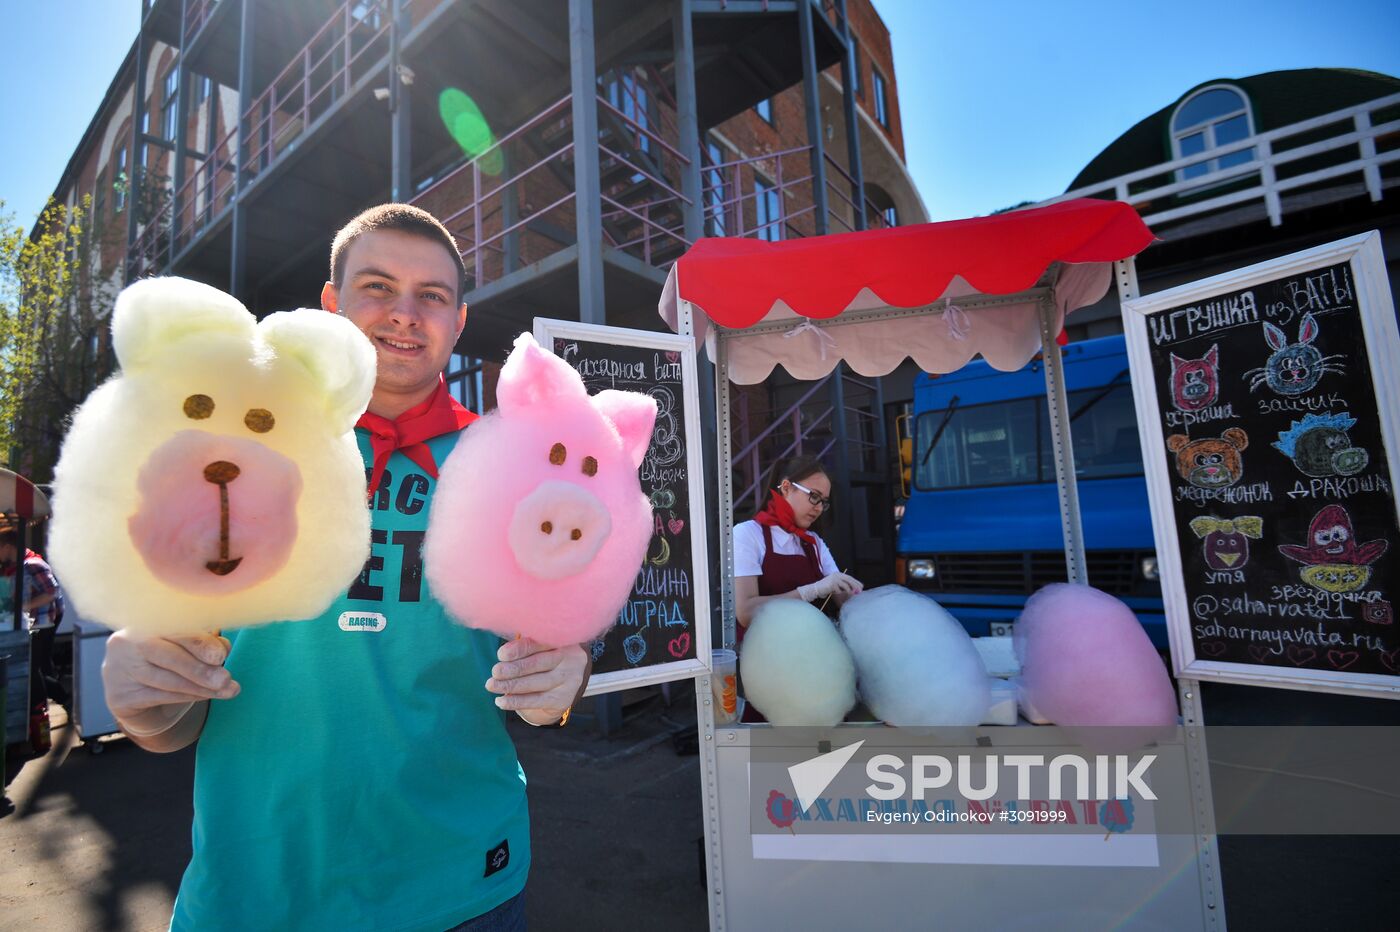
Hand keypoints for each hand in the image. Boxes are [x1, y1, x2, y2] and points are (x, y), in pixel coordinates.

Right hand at [103, 630, 238, 734]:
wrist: (132, 689)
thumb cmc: (166, 658)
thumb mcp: (184, 644)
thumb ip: (203, 642)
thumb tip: (222, 650)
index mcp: (145, 620)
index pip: (174, 629)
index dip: (199, 642)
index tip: (221, 656)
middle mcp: (127, 641)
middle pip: (168, 655)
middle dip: (201, 669)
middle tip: (225, 679)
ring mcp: (119, 668)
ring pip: (167, 680)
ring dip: (201, 687)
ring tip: (227, 690)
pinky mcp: (119, 695)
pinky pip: (160, 696)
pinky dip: (188, 696)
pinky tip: (207, 696)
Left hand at [485, 637, 589, 725]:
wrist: (566, 683)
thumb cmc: (546, 658)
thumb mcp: (540, 648)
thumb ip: (524, 647)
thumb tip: (503, 654)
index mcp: (562, 641)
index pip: (540, 643)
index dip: (520, 649)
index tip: (501, 654)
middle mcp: (570, 660)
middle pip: (538, 663)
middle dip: (514, 668)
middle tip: (495, 672)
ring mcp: (569, 681)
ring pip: (536, 683)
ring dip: (511, 685)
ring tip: (492, 685)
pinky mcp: (563, 700)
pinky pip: (536, 701)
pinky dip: (517, 701)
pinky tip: (501, 701)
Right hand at [797, 572, 862, 601]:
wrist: (816, 589)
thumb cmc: (826, 588)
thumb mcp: (837, 586)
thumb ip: (845, 586)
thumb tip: (855, 590)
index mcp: (838, 574)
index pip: (849, 577)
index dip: (856, 582)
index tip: (862, 586)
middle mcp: (837, 575)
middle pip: (849, 580)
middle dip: (855, 586)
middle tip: (860, 591)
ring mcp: (834, 579)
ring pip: (845, 586)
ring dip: (847, 591)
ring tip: (845, 593)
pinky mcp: (832, 584)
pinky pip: (839, 590)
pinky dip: (838, 593)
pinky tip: (833, 592)